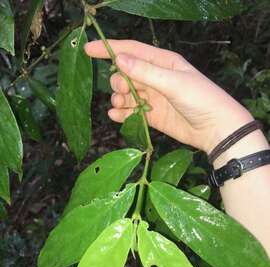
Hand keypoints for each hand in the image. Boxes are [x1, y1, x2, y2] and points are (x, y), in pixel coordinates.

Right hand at [85, 40, 252, 153]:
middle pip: (125, 74)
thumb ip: (146, 72)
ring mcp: (153, 97)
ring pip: (126, 94)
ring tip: (120, 105)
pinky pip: (131, 112)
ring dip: (118, 98)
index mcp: (162, 62)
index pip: (131, 51)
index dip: (109, 49)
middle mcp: (156, 78)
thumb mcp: (173, 82)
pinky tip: (116, 115)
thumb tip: (119, 59)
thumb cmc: (201, 99)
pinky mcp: (152, 116)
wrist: (215, 129)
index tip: (89, 50)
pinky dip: (122, 113)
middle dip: (118, 81)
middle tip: (122, 90)